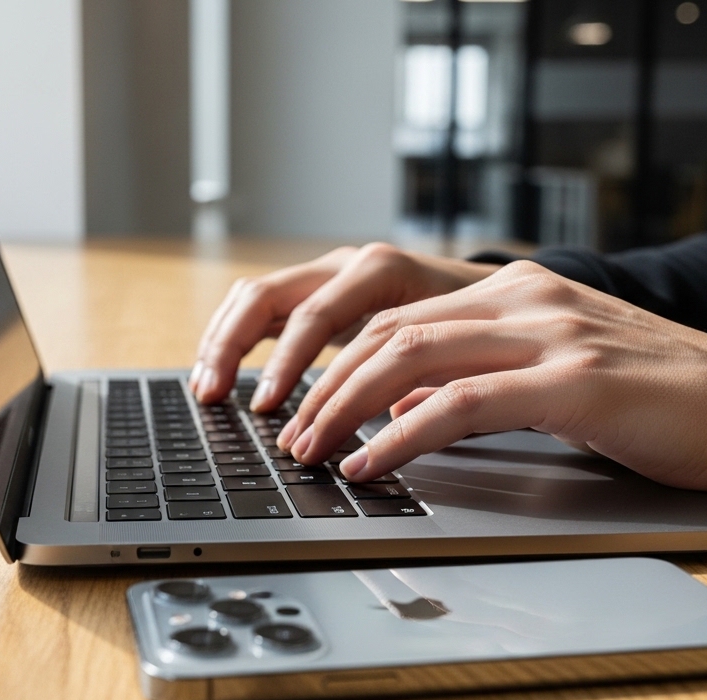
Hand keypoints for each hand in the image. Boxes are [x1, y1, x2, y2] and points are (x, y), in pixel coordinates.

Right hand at [188, 243, 499, 409]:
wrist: (498, 299)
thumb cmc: (483, 328)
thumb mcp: (465, 353)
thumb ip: (431, 384)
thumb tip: (392, 427)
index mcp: (382, 271)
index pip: (315, 314)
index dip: (287, 364)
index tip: (270, 409)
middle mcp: (348, 265)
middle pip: (268, 295)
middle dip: (234, 348)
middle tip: (217, 399)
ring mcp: (330, 275)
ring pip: (255, 296)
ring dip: (225, 342)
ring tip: (208, 391)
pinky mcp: (321, 293)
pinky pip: (264, 307)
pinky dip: (238, 340)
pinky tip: (224, 377)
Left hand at [278, 260, 706, 494]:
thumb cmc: (660, 399)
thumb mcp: (557, 374)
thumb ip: (483, 380)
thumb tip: (404, 411)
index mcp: (520, 291)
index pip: (401, 317)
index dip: (338, 362)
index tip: (303, 406)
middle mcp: (527, 298)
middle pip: (391, 332)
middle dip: (325, 384)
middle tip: (289, 432)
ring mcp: (550, 334)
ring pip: (413, 358)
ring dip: (346, 407)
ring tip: (310, 450)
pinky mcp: (572, 381)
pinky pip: (460, 405)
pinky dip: (401, 436)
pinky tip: (371, 463)